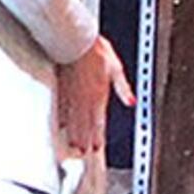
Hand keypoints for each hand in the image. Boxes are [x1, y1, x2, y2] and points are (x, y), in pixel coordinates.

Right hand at [56, 37, 130, 159]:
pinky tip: (62, 127)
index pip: (98, 121)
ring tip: (74, 146)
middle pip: (84, 124)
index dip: (98, 135)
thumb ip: (123, 88)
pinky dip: (62, 119)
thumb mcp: (116, 68)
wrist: (75, 40)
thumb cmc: (96, 51)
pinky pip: (61, 108)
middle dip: (85, 139)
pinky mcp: (61, 88)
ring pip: (72, 119)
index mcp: (99, 93)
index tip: (97, 147)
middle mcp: (84, 97)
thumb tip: (132, 102)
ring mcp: (71, 93)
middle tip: (83, 153)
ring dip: (74, 134)